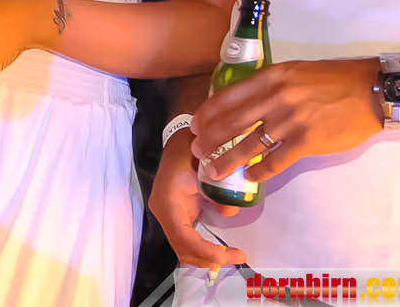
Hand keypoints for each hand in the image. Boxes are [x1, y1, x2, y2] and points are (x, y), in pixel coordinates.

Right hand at [150, 133, 246, 268]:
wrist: (179, 141)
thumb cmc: (188, 150)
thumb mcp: (205, 166)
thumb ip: (217, 190)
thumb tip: (230, 210)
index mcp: (167, 200)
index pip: (183, 237)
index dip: (207, 251)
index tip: (231, 255)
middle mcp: (163, 211)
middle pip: (182, 248)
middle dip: (209, 259)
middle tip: (237, 257)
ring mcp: (167, 215)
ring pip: (183, 249)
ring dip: (206, 258)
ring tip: (231, 256)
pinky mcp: (175, 216)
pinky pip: (186, 241)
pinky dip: (203, 250)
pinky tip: (220, 251)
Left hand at [193, 58, 380, 183]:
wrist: (371, 91)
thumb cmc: (333, 80)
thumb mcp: (293, 71)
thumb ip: (268, 85)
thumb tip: (241, 101)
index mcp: (270, 77)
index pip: (227, 97)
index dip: (207, 114)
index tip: (195, 125)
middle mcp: (276, 98)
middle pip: (232, 122)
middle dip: (209, 139)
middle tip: (197, 151)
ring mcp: (291, 121)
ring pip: (249, 144)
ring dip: (227, 159)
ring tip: (214, 170)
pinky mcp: (308, 142)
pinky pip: (276, 161)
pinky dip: (261, 171)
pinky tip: (252, 177)